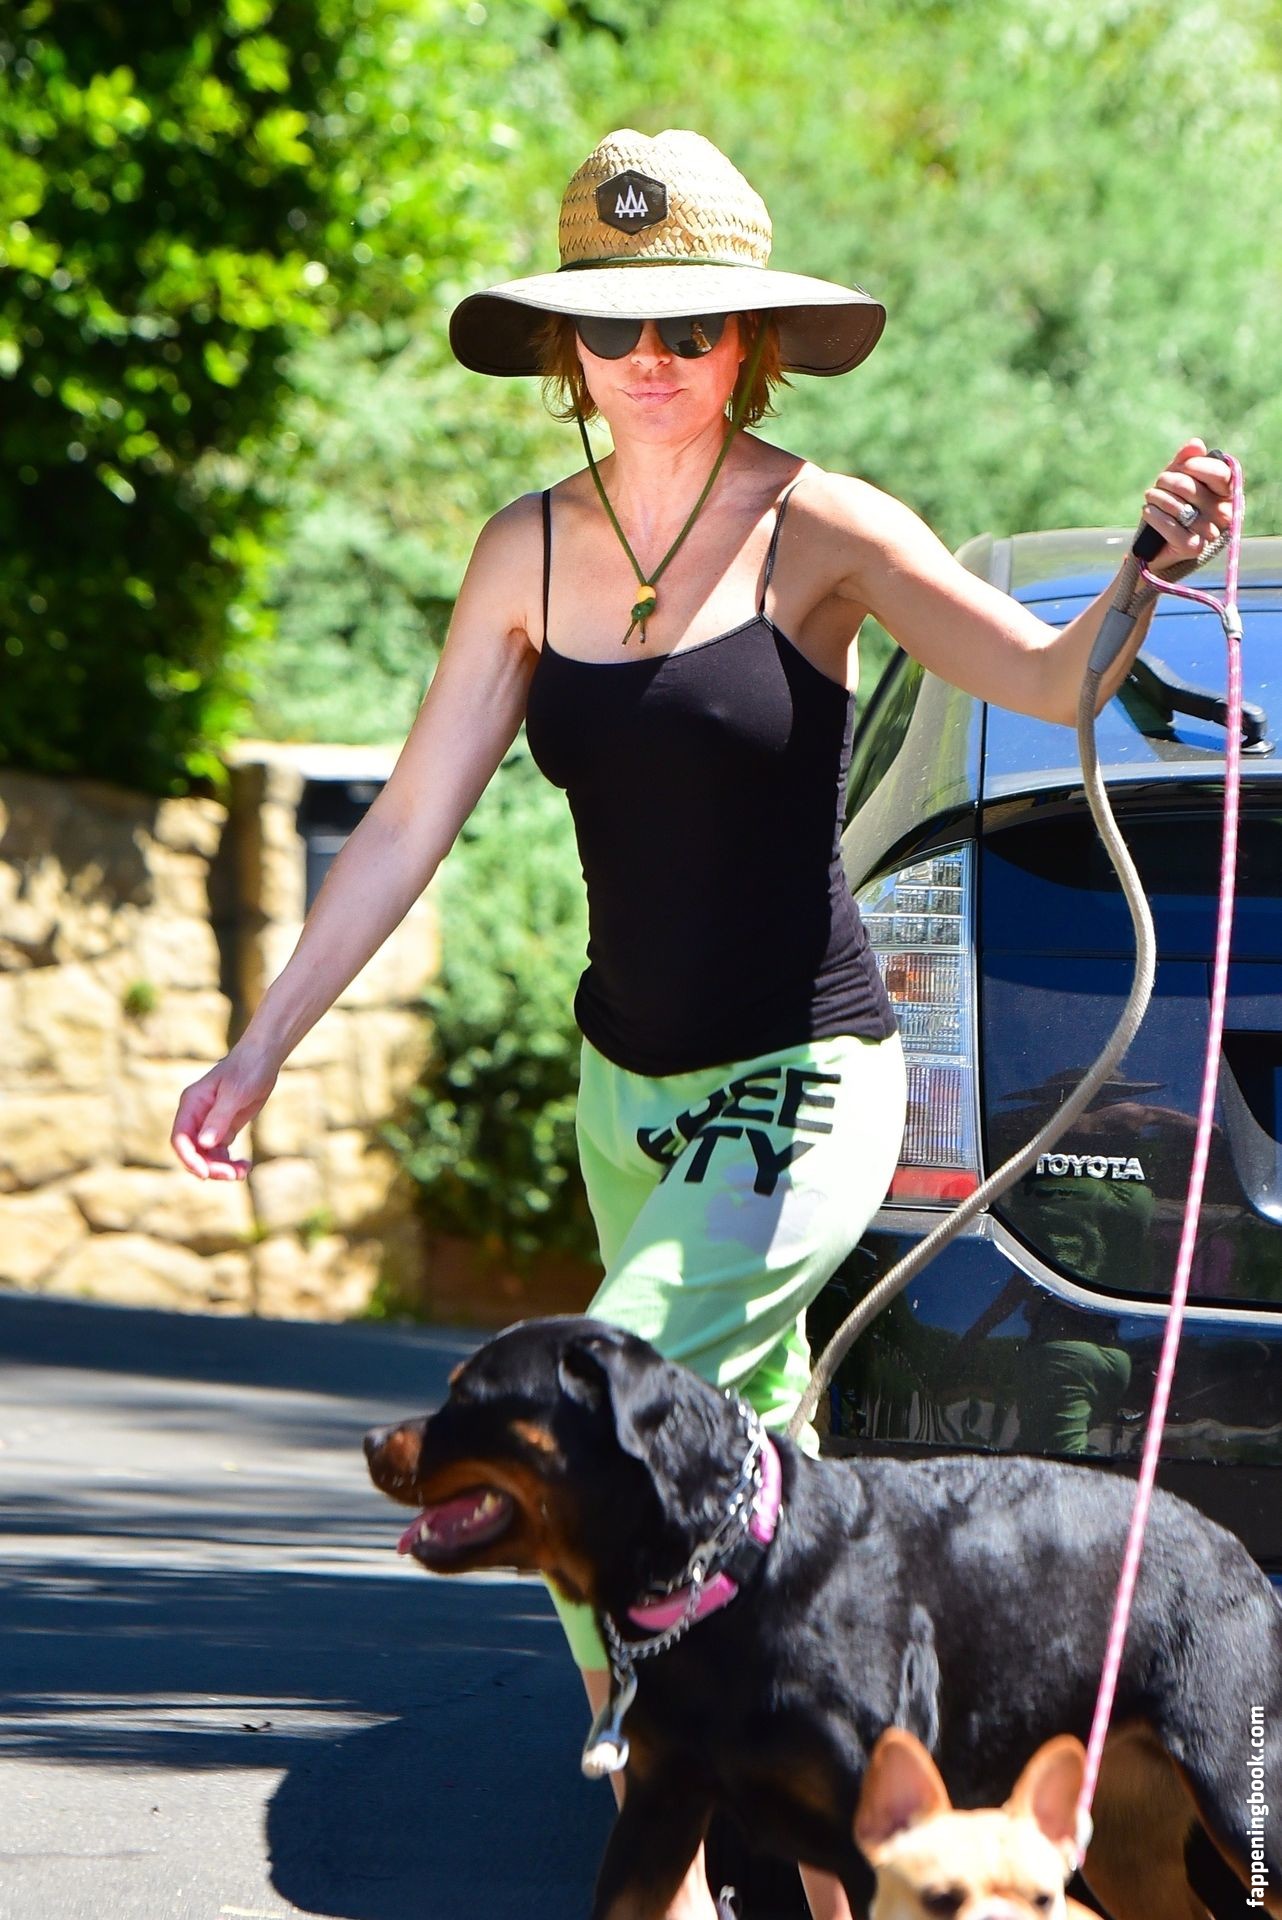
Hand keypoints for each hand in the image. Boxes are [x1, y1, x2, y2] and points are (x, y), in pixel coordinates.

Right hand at [170, 1044, 278, 1180]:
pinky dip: (230, 1163)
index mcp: (191, 1105)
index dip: (189, 1158)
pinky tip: (245, 1166)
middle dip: (210, 1167)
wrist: (263, 1058)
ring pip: (207, 1156)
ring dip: (221, 1169)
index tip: (204, 1174)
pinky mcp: (224, 1129)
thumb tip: (204, 1144)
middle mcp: (196, 1116)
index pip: (180, 1138)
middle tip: (232, 1175)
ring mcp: (209, 1124)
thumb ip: (219, 1118)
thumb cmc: (247, 1069)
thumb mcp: (234, 1093)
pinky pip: (221, 1153)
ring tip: (242, 1173)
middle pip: (193, 1152)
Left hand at [1140, 438, 1233, 569]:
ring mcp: (1211, 533)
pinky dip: (1153, 515)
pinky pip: (1170, 525)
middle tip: (1159, 484)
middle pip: (1191, 488)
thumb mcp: (1178, 481)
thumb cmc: (1172, 509)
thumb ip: (1187, 462)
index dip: (1198, 466)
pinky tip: (1147, 511)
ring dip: (1156, 497)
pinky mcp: (1193, 548)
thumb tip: (1196, 444)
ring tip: (1150, 497)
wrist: (1158, 547)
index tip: (1182, 466)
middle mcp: (1224, 515)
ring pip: (1177, 506)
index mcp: (1227, 495)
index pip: (1220, 474)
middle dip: (1167, 481)